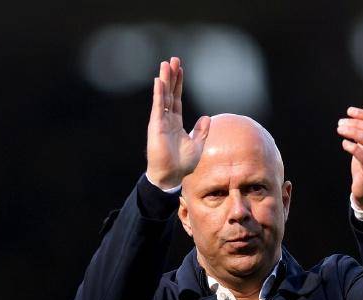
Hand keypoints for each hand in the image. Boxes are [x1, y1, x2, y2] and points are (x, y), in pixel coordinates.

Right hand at [145, 57, 210, 188]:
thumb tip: (207, 118)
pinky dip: (158, 94)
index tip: (180, 69)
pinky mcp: (156, 126)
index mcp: (176, 123)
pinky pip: (158, 107)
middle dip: (171, 77)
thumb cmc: (182, 164)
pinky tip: (159, 81)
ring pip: (163, 96)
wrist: (172, 176)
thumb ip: (201, 131)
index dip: (178, 84)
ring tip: (166, 64)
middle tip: (173, 59)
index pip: (176, 98)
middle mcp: (167, 120)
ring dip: (164, 80)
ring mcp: (160, 122)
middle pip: (169, 93)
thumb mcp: (197, 145)